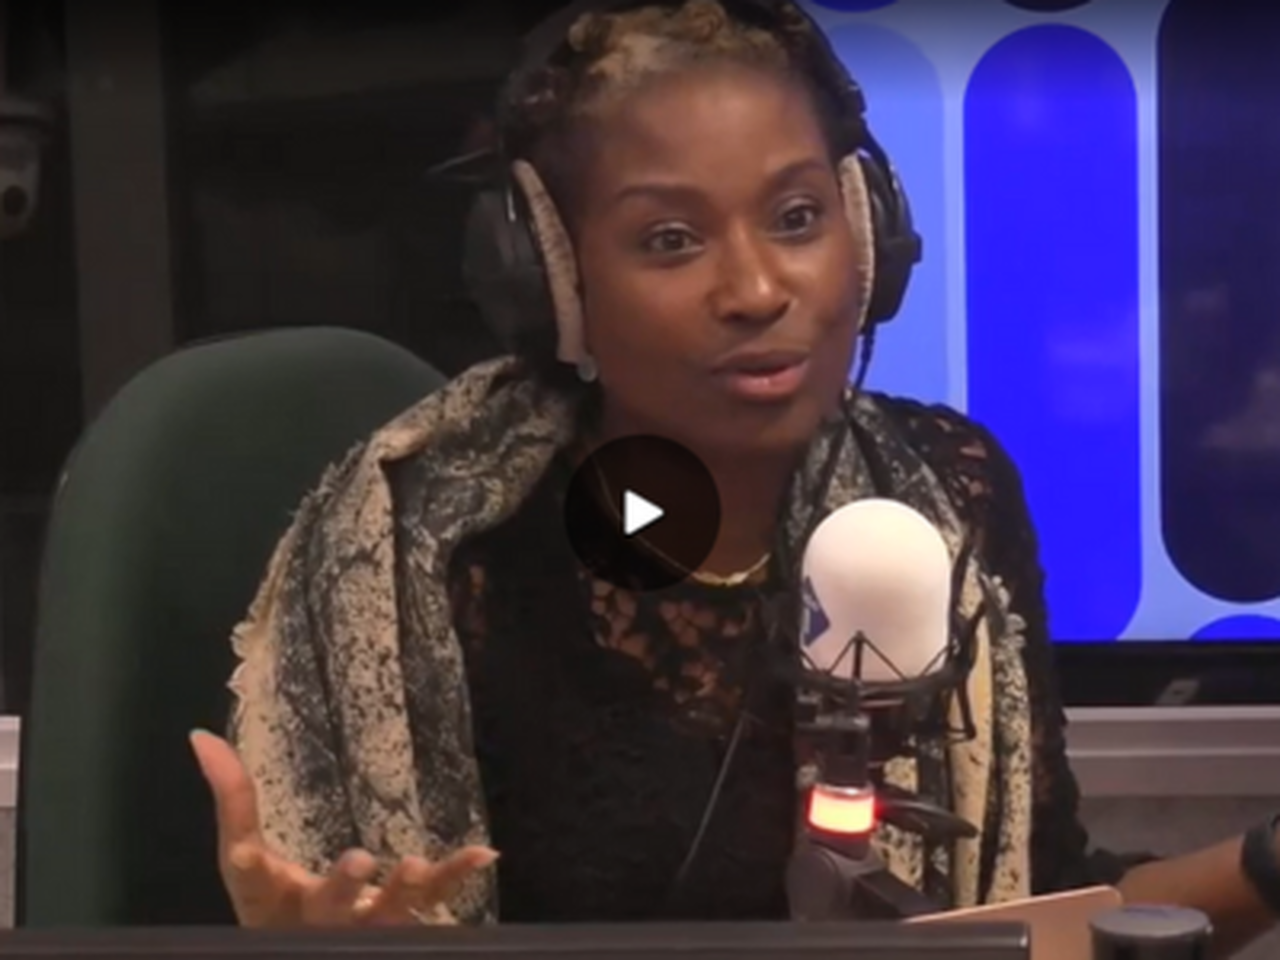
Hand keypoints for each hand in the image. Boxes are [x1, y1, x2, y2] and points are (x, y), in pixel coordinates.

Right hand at [190, 730, 496, 925]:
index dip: (251, 866)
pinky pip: (434, 901)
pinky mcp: (404, 920)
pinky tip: (484, 854)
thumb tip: (201, 736)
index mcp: (272, 903)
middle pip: (330, 909)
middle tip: (357, 862)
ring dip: (405, 892)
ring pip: (390, 916)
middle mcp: (321, 923)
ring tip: (414, 867)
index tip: (249, 853)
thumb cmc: (275, 902)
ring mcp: (367, 928)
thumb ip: (232, 797)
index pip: (254, 883)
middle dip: (341, 888)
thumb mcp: (246, 857)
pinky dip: (456, 877)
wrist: (307, 945)